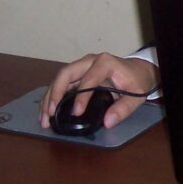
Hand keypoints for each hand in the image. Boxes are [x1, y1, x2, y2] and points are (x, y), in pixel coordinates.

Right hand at [38, 53, 158, 130]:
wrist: (138, 70)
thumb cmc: (137, 80)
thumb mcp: (137, 95)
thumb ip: (123, 109)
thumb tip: (107, 122)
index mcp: (105, 63)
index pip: (88, 79)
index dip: (81, 97)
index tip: (76, 113)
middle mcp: (90, 61)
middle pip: (66, 73)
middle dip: (55, 93)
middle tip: (50, 113)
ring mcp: (82, 66)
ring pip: (60, 78)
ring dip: (49, 97)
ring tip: (44, 117)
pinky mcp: (78, 74)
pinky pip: (61, 83)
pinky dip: (52, 97)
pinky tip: (46, 111)